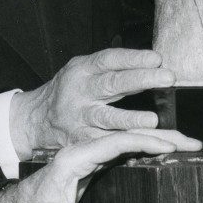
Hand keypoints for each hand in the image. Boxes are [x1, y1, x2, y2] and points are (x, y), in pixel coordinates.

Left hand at [0, 130, 201, 202]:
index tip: (168, 145)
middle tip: (192, 141)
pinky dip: (148, 150)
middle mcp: (85, 150)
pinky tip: (166, 153)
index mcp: (74, 156)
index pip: (115, 142)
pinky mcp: (95, 163)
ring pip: (130, 142)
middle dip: (162, 137)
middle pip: (128, 137)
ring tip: (188, 144)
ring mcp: (91, 155)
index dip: (143, 141)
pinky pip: (126, 151)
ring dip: (159, 141)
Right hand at [9, 49, 174, 159]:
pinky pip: (105, 142)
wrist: (35, 119)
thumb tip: (152, 65)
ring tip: (153, 120)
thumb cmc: (69, 90)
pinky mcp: (80, 140)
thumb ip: (110, 68)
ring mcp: (80, 118)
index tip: (157, 58)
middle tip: (168, 78)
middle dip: (142, 80)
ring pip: (107, 118)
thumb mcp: (82, 70)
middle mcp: (81, 91)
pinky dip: (124, 143)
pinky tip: (144, 144)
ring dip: (131, 118)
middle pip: (113, 84)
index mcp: (82, 70)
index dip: (133, 58)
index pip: (109, 60)